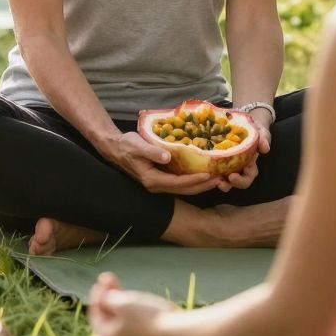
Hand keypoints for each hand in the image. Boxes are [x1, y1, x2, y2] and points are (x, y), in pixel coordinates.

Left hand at [89, 272, 176, 335]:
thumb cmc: (148, 318)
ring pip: (121, 323)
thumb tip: (105, 300)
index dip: (98, 293)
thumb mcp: (123, 303)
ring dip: (121, 305)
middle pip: (108, 318)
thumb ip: (108, 299)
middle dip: (109, 297)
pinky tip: (140, 305)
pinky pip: (134, 329)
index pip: (96, 313)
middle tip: (112, 278)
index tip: (103, 278)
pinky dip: (132, 315)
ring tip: (127, 290)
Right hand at [100, 127, 228, 194]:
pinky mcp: (161, 178)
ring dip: (200, 184)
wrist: (115, 148)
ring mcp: (159, 183)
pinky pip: (180, 182)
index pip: (178, 183)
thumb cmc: (126, 145)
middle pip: (184, 190)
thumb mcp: (137, 145)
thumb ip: (152, 151)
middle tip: (220, 179)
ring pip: (183, 188)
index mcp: (152, 179)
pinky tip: (202, 172)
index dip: (194, 180)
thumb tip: (168, 157)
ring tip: (217, 177)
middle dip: (203, 186)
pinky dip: (192, 180)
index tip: (209, 174)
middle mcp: (157, 185)